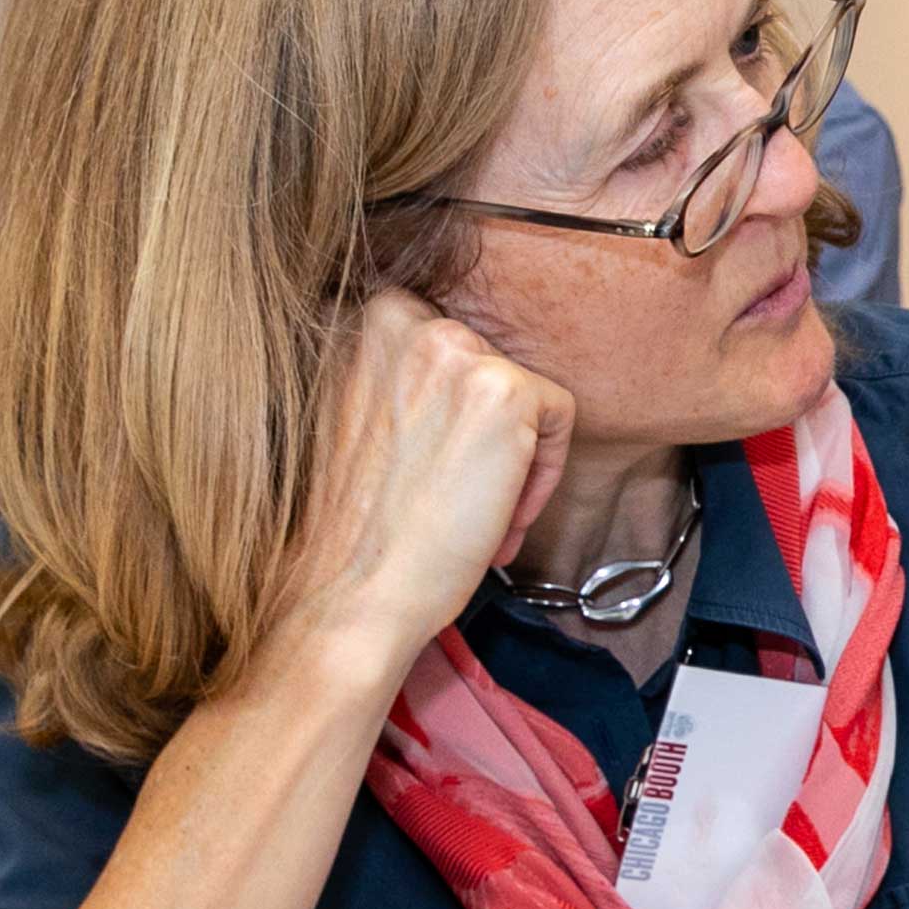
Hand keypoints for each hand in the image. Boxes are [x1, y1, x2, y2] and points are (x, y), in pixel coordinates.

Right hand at [266, 292, 573, 671]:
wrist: (349, 590)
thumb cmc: (356, 523)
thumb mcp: (365, 418)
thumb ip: (407, 379)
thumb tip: (465, 388)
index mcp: (365, 320)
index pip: (453, 351)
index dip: (456, 418)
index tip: (441, 469)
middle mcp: (403, 318)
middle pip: (489, 371)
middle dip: (487, 444)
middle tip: (461, 505)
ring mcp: (454, 349)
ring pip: (523, 397)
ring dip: (514, 464)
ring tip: (479, 523)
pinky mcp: (504, 389)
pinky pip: (558, 414)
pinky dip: (543, 474)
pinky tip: (500, 521)